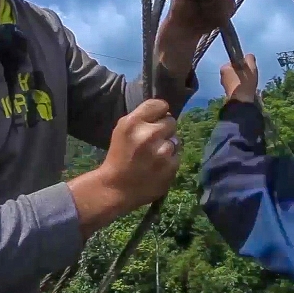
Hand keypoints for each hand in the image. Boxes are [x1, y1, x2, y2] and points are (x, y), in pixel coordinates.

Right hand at [68, 99, 179, 237]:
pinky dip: (169, 161)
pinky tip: (157, 167)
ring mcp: (162, 152)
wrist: (116, 188)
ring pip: (176, 140)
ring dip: (167, 146)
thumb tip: (165, 111)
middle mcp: (150, 134)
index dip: (159, 112)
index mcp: (134, 123)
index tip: (155, 120)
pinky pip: (177, 156)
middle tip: (153, 141)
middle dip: (164, 129)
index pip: (160, 104)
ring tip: (154, 157)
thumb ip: (142, 117)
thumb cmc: (119, 156)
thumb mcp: (122, 129)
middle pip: (171, 121)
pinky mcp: (171, 168)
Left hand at [220, 54, 257, 103]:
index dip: (244, 65)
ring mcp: (224, 86)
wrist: (241, 100)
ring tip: (249, 85)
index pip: (236, 62)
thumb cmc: (245, 82)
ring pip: (236, 79)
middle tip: (250, 78)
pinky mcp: (228, 93)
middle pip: (236, 71)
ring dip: (242, 81)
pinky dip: (241, 88)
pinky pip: (236, 87)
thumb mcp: (250, 66)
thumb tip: (248, 56)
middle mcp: (222, 76)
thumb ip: (249, 58)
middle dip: (243, 73)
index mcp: (224, 68)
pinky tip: (246, 90)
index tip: (248, 70)